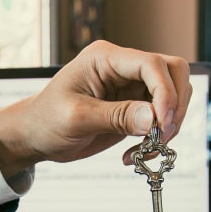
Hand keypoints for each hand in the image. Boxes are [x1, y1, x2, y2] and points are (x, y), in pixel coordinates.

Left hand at [0, 40, 191, 176]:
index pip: (151, 63)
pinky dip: (159, 137)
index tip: (161, 123)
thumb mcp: (77, 119)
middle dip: (175, 105)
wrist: (35, 137)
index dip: (165, 92)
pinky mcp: (135, 107)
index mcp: (105, 58)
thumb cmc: (46, 121)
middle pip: (173, 71)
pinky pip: (162, 117)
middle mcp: (123, 67)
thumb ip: (116, 117)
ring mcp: (131, 86)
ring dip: (170, 124)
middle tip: (162, 136)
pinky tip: (137, 153)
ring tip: (147, 149)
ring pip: (174, 94)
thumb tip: (154, 118)